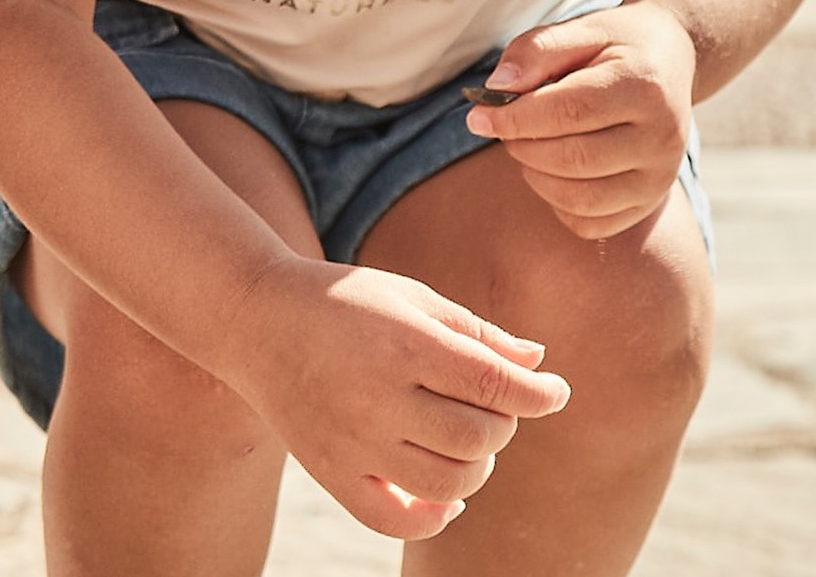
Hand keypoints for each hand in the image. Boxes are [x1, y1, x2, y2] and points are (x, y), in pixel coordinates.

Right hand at [213, 256, 570, 539]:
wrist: (259, 320)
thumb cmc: (347, 301)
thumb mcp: (413, 297)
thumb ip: (476, 332)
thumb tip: (538, 364)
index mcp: (405, 343)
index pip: (492, 384)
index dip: (538, 394)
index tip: (556, 392)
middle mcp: (380, 398)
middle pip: (477, 437)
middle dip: (504, 424)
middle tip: (496, 404)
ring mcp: (354, 442)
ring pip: (447, 483)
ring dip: (478, 466)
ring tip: (471, 439)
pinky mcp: (332, 474)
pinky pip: (395, 519)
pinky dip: (434, 517)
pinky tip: (448, 496)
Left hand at [464, 0, 695, 239]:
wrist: (670, 57)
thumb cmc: (618, 43)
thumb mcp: (581, 28)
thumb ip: (537, 51)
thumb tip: (497, 89)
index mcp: (645, 85)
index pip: (569, 112)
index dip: (515, 118)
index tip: (478, 115)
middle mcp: (662, 137)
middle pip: (574, 160)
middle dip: (523, 146)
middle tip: (503, 127)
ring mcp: (661, 176)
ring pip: (581, 200)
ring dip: (535, 176)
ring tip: (527, 145)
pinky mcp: (651, 201)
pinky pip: (592, 224)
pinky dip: (558, 204)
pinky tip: (553, 171)